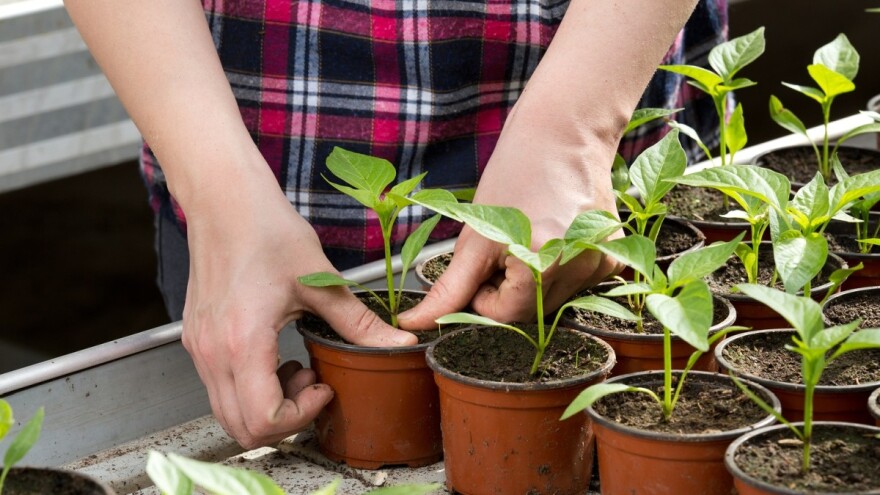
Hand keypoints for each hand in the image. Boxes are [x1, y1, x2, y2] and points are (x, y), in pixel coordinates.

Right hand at [181, 164, 415, 448]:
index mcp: (242, 341)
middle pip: (241, 428)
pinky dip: (249, 388)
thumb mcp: (320, 279)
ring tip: (296, 367)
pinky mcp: (196, 339)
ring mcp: (198, 348)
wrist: (223, 197)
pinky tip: (276, 354)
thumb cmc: (265, 229)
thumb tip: (400, 342)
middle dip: (284, 418)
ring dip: (266, 404)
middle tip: (312, 383)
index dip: (300, 416)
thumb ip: (358, 322)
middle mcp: (212, 353)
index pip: (263, 419)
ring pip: (227, 411)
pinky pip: (219, 387)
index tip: (323, 387)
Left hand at [398, 97, 622, 329]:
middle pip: (529, 312)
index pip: (502, 316)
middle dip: (509, 287)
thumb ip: (449, 289)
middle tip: (505, 244)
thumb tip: (416, 324)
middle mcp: (579, 270)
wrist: (562, 133)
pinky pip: (575, 283)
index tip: (484, 260)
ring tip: (533, 233)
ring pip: (551, 300)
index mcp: (542, 267)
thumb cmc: (513, 177)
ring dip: (534, 280)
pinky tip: (555, 233)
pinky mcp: (612, 257)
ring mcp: (601, 264)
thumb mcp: (475, 237)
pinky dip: (558, 269)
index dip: (483, 293)